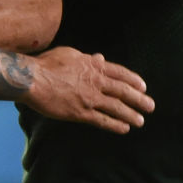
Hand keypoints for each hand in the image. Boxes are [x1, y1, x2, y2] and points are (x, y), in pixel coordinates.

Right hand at [26, 47, 154, 132]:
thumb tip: (100, 57)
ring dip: (130, 115)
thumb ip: (87, 58)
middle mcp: (95, 82)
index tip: (143, 87)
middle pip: (123, 91)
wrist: (32, 79)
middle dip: (139, 100)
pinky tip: (124, 129)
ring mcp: (89, 98)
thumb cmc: (47, 63)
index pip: (119, 73)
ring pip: (116, 107)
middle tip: (150, 106)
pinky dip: (115, 125)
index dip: (133, 81)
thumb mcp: (69, 53)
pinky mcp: (80, 113)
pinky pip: (102, 120)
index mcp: (93, 66)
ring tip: (140, 121)